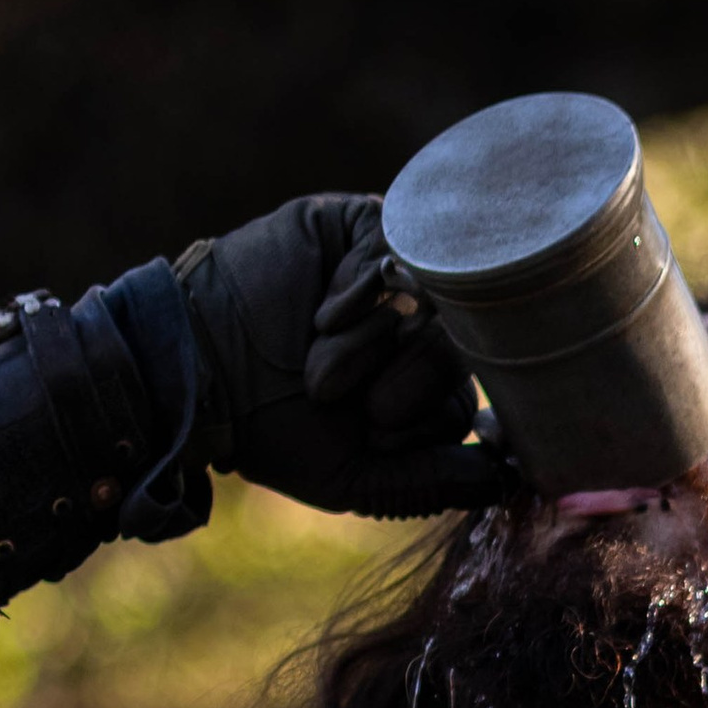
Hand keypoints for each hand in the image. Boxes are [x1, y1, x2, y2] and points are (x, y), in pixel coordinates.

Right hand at [174, 195, 504, 517]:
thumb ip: (435, 479)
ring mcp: (398, 270)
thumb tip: (509, 482)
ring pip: (437, 297)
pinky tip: (319, 315)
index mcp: (422, 383)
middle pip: (465, 344)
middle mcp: (419, 325)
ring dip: (369, 342)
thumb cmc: (272, 429)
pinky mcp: (364, 225)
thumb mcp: (358, 475)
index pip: (472, 393)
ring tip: (315, 355)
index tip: (370, 429)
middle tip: (331, 393)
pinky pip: (400, 247)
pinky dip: (359, 291)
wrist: (198, 369)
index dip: (423, 416)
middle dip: (401, 380)